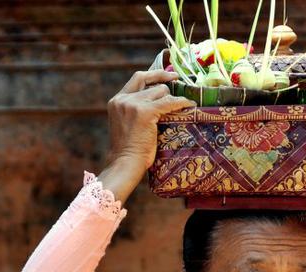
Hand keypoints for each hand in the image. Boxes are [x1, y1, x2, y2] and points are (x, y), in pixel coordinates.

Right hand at [99, 70, 194, 202]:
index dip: (153, 74)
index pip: (137, 79)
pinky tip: (189, 104)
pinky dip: (181, 102)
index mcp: (116, 101)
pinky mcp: (146, 112)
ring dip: (171, 98)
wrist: (125, 162)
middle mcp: (123, 99)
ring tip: (180, 106)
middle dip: (164, 82)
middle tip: (177, 82)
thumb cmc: (129, 150)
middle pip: (149, 81)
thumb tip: (157, 100)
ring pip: (160, 91)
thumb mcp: (126, 123)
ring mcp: (133, 105)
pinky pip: (169, 102)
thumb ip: (134, 109)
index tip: (167, 75)